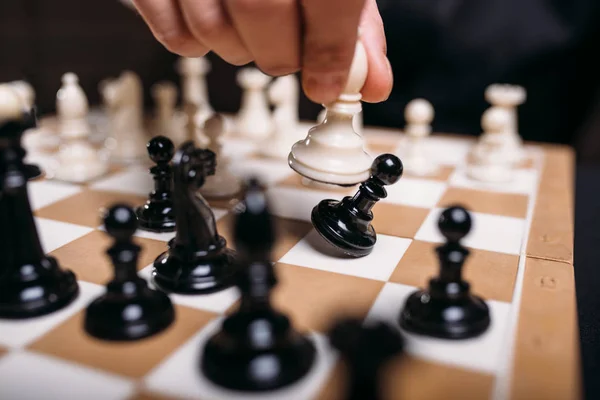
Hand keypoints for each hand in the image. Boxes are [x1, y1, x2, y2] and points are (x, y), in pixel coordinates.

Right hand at [131, 0, 391, 103]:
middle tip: (288, 55)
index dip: (331, 51)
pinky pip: (176, 36)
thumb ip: (354, 23)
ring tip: (251, 29)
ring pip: (215, 32)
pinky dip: (198, 44)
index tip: (330, 85)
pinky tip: (214, 20)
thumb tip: (371, 83)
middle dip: (282, 56)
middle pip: (263, 14)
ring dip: (242, 51)